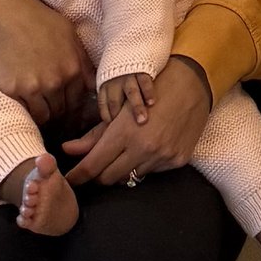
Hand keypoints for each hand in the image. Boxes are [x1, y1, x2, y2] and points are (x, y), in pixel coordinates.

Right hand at [0, 0, 90, 123]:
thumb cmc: (33, 17)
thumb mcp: (67, 32)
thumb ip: (81, 59)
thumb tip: (91, 83)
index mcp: (73, 66)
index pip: (79, 100)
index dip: (71, 104)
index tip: (63, 103)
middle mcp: (58, 79)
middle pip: (62, 110)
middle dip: (57, 110)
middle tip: (47, 105)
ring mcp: (36, 86)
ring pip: (45, 116)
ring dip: (41, 113)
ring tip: (34, 105)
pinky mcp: (14, 90)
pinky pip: (25, 112)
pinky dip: (25, 111)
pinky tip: (22, 102)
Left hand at [64, 52, 213, 185]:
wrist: (193, 81)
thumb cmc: (152, 88)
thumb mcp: (121, 107)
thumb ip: (93, 134)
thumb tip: (67, 149)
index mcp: (125, 132)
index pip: (93, 166)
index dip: (78, 176)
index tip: (71, 179)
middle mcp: (144, 149)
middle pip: (108, 178)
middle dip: (98, 173)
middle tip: (97, 163)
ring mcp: (163, 157)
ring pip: (130, 177)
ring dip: (123, 168)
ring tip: (127, 149)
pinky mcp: (178, 161)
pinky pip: (152, 172)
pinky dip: (144, 164)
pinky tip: (148, 147)